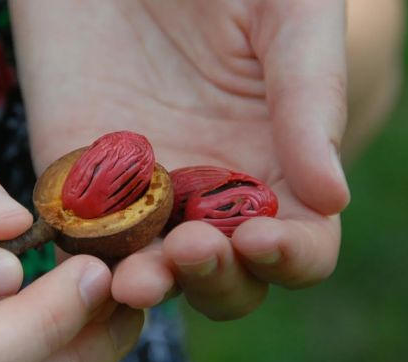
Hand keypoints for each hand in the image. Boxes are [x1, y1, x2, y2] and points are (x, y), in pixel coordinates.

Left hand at [12, 0, 348, 318]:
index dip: (292, 257)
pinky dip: (85, 266)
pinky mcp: (75, 180)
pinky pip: (81, 243)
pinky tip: (86, 265)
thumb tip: (332, 197)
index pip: (303, 245)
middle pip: (230, 278)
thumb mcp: (289, 13)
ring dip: (151, 287)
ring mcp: (141, 194)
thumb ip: (312, 96)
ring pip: (154, 275)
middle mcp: (212, 191)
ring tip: (136, 277)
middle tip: (191, 248)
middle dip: (217, 279)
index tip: (261, 237)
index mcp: (279, 161)